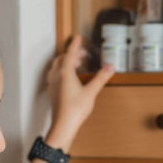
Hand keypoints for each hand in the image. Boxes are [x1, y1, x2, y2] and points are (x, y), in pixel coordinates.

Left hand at [44, 35, 114, 149]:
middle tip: (83, 54)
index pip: (70, 54)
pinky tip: (68, 78)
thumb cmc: (75, 109)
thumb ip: (101, 78)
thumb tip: (110, 67)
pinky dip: (61, 71)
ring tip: (76, 65)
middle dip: (72, 54)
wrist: (63, 125)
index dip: (75, 45)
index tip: (78, 37)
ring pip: (56, 67)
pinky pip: (54, 76)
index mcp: (65, 73)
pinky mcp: (52, 92)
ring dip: (65, 62)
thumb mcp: (91, 92)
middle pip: (62, 59)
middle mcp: (56, 76)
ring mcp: (52, 85)